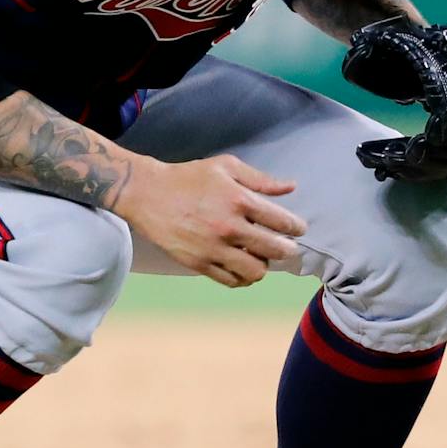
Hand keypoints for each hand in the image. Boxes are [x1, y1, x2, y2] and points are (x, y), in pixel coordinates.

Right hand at [114, 155, 307, 287]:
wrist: (147, 194)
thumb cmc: (188, 177)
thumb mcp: (226, 167)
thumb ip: (260, 179)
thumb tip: (290, 187)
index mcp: (239, 200)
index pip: (282, 221)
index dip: (296, 227)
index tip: (298, 229)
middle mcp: (229, 227)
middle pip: (275, 250)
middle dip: (287, 249)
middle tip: (287, 246)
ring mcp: (213, 248)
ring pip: (255, 271)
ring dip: (264, 265)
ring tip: (261, 256)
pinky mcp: (199, 263)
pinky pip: (231, 280)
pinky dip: (243, 277)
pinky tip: (244, 267)